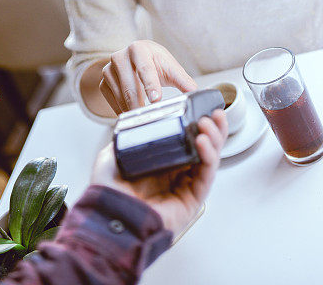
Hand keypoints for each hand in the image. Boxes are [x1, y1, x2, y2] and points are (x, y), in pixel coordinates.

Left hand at [92, 109, 226, 236]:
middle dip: (213, 129)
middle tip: (214, 113)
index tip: (200, 108)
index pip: (186, 140)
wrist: (108, 215)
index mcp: (160, 163)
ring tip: (209, 123)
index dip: (196, 124)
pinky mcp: (191, 201)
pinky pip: (205, 177)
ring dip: (214, 139)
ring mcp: (184, 187)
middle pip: (203, 148)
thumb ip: (124, 138)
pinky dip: (209, 158)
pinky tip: (204, 142)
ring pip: (209, 160)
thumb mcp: (112, 155)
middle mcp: (175, 174)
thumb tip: (132, 122)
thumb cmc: (108, 192)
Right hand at [99, 40, 197, 113]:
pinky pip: (112, 102)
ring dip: (132, 110)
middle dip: (140, 104)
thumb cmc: (155, 62)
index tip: (156, 99)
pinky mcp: (103, 81)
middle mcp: (120, 56)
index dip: (151, 85)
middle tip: (150, 119)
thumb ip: (184, 81)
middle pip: (130, 86)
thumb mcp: (170, 68)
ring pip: (120, 96)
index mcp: (138, 49)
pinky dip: (122, 110)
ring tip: (143, 119)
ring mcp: (109, 69)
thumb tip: (198, 94)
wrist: (135, 57)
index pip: (145, 69)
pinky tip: (132, 114)